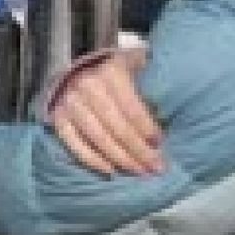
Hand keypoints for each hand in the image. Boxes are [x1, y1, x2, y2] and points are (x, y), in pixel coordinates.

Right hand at [45, 40, 164, 176]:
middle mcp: (87, 86)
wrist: (74, 67)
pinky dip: (93, 161)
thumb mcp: (133, 62)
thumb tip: (176, 101)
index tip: (160, 144)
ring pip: (99, 140)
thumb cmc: (113, 68)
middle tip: (156, 168)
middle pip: (118, 128)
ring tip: (139, 172)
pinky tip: (111, 171)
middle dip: (139, 151)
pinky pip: (76, 146)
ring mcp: (70, 104)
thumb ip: (150, 77)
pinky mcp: (57, 118)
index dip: (147, 129)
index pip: (132, 109)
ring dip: (121, 160)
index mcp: (110, 72)